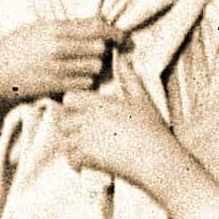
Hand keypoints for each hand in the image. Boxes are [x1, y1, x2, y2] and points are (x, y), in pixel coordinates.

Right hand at [0, 18, 117, 115]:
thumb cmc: (19, 47)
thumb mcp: (40, 28)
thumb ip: (68, 27)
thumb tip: (99, 22)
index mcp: (54, 28)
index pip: (95, 27)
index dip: (114, 33)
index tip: (123, 38)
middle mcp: (56, 46)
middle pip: (98, 48)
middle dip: (102, 52)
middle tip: (99, 55)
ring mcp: (54, 67)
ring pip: (93, 68)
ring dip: (94, 69)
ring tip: (84, 68)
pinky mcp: (52, 86)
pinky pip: (83, 85)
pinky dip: (85, 83)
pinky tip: (77, 80)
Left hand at [43, 87, 218, 218]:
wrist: (155, 157)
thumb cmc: (150, 128)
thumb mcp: (141, 98)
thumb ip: (129, 77)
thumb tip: (124, 57)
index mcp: (99, 103)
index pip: (70, 98)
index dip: (72, 105)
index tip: (81, 113)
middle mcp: (89, 119)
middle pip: (62, 119)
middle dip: (67, 125)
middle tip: (78, 132)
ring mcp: (86, 138)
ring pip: (63, 139)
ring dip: (69, 143)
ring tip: (80, 147)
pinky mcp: (88, 157)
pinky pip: (69, 157)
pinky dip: (73, 160)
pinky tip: (84, 161)